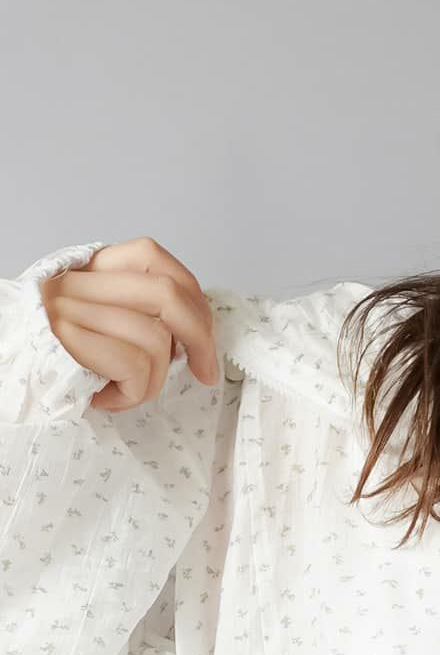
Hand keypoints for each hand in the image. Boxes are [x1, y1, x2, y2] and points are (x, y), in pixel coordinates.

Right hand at [39, 234, 219, 412]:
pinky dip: (133, 393)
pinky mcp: (66, 340)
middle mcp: (72, 283)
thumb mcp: (99, 329)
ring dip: (154, 379)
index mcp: (83, 270)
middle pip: (166, 293)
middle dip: (200, 338)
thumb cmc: (58, 367)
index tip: (204, 339)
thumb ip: (137, 314)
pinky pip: (135, 367)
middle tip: (205, 372)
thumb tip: (193, 333)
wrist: (8, 383)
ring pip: (156, 339)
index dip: (192, 296)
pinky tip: (107, 398)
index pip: (152, 257)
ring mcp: (67, 309)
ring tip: (126, 390)